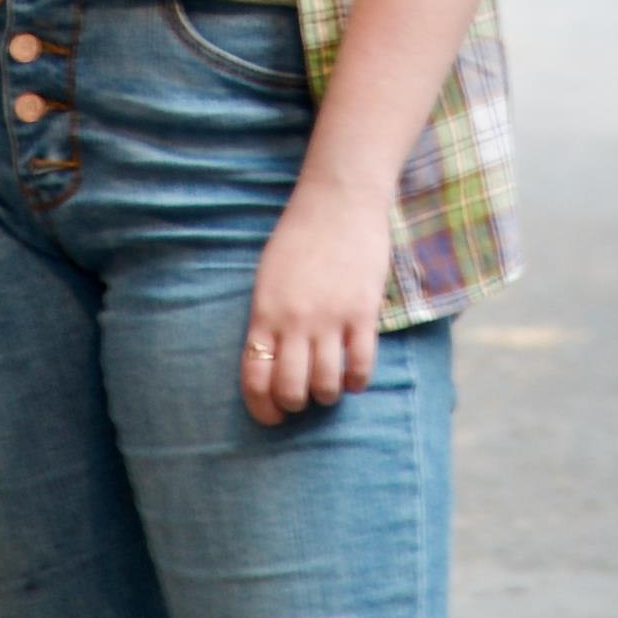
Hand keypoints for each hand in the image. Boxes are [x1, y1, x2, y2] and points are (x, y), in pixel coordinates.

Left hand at [241, 180, 390, 426]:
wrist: (338, 199)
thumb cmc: (300, 234)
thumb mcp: (269, 275)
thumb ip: (268, 317)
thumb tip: (269, 360)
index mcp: (265, 311)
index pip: (255, 377)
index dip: (262, 408)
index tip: (272, 417)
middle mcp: (294, 320)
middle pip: (290, 391)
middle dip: (295, 405)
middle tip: (302, 399)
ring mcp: (330, 318)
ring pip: (326, 386)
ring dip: (327, 394)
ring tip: (329, 383)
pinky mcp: (362, 313)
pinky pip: (360, 368)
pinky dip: (357, 381)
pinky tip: (354, 373)